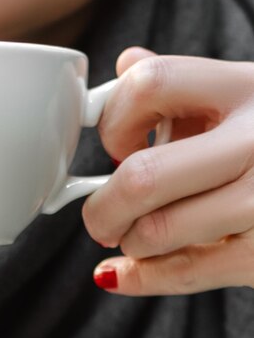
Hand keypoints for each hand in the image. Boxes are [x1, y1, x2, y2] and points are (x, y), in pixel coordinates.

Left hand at [83, 47, 253, 295]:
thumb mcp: (240, 95)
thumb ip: (182, 82)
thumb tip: (127, 61)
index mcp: (247, 87)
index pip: (149, 83)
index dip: (113, 118)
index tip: (116, 145)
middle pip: (144, 175)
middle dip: (102, 206)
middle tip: (98, 215)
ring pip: (158, 231)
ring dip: (127, 239)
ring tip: (132, 235)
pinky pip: (187, 273)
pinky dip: (141, 277)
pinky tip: (120, 273)